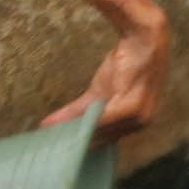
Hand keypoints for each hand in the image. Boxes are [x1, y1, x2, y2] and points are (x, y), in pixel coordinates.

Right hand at [44, 16, 168, 140]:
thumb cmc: (125, 64)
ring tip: (47, 137)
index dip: (78, 144)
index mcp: (134, 122)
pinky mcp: (132, 106)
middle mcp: (139, 123)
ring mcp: (139, 116)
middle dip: (71, 142)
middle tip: (45, 145)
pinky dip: (80, 123)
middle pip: (98, 140)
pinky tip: (59, 126)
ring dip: (71, 134)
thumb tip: (49, 125)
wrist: (142, 40)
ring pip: (98, 132)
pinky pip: (102, 120)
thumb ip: (77, 111)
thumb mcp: (98, 92)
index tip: (55, 148)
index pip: (102, 140)